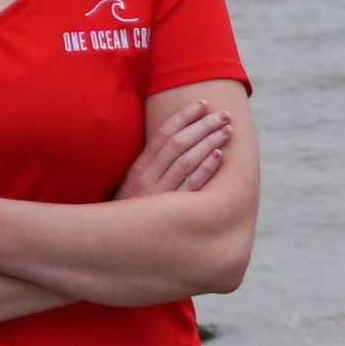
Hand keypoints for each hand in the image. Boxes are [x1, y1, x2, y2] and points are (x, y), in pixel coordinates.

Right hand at [112, 107, 232, 202]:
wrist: (117, 243)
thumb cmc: (133, 210)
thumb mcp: (135, 184)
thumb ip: (153, 164)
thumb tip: (179, 140)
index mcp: (138, 167)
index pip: (163, 134)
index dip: (184, 116)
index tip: (203, 103)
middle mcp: (147, 177)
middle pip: (178, 143)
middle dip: (202, 125)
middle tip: (224, 114)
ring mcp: (159, 194)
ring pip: (186, 161)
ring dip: (209, 142)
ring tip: (227, 130)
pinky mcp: (170, 212)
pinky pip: (191, 186)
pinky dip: (205, 169)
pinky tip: (219, 155)